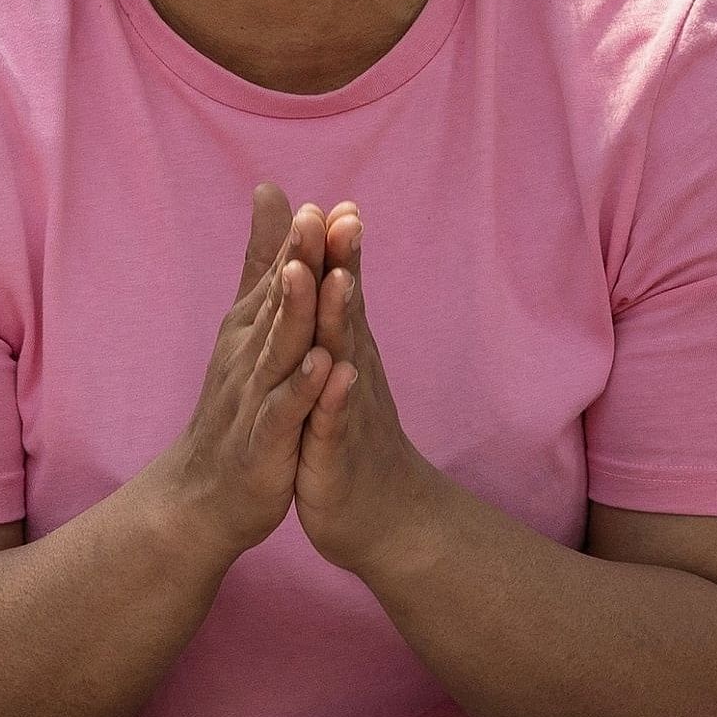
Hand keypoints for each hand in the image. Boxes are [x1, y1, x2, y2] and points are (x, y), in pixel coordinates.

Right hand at [135, 186, 335, 562]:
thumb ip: (263, 260)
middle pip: (279, 302)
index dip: (299, 240)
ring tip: (312, 275)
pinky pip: (285, 412)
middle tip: (315, 217)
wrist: (203, 493)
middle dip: (297, 259)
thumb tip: (272, 193)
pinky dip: (303, 389)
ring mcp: (255, 398)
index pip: (279, 276)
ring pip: (279, 349)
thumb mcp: (248, 327)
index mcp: (252, 330)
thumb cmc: (236, 407)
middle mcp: (249, 356)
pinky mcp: (264, 442)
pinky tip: (325, 366)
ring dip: (296, 312)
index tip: (322, 200)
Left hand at [292, 206, 448, 576]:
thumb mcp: (341, 373)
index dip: (338, 249)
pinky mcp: (335, 453)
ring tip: (339, 278)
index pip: (341, 292)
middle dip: (342, 265)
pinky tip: (339, 373)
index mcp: (345, 353)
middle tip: (338, 214)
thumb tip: (339, 268)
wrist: (383, 517)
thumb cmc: (353, 436)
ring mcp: (348, 412)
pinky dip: (336, 397)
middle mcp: (353, 373)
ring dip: (342, 319)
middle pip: (347, 311)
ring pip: (343, 358)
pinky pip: (335, 422)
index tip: (333, 199)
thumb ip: (339, 320)